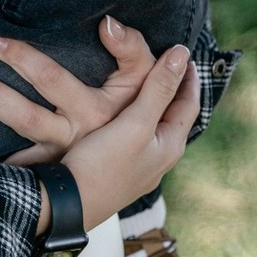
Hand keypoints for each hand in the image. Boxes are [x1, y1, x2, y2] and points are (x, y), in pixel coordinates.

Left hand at [0, 16, 158, 164]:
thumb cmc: (141, 106)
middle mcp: (73, 134)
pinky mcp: (53, 167)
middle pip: (25, 115)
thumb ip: (131, 48)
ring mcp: (60, 154)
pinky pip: (21, 168)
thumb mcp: (143, 78)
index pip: (52, 79)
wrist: (146, 156)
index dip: (22, 59)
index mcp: (94, 110)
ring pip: (18, 136)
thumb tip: (107, 23)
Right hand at [61, 45, 197, 230]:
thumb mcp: (136, 124)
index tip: (183, 51)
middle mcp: (157, 153)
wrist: (68, 205)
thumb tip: (182, 53)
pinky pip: (131, 128)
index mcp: (170, 144)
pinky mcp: (116, 162)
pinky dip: (129, 109)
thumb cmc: (105, 166)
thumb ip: (159, 89)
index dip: (187, 76)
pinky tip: (115, 104)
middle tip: (164, 57)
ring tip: (142, 74)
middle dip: (170, 85)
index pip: (188, 102)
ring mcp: (137, 160)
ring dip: (149, 97)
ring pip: (150, 120)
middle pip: (171, 111)